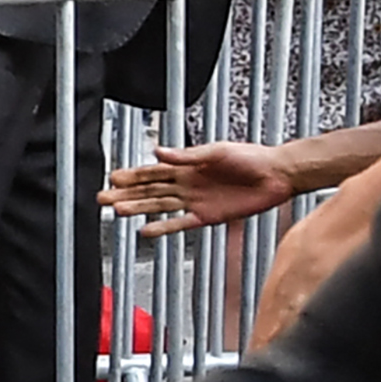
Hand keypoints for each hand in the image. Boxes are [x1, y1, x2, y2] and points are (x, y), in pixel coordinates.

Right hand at [102, 141, 294, 237]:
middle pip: (150, 190)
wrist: (277, 175)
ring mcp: (196, 201)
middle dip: (126, 194)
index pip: (153, 170)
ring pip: (159, 206)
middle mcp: (188, 184)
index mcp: (189, 165)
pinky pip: (180, 223)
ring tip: (117, 212)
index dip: (132, 175)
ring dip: (138, 209)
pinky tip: (146, 230)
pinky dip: (163, 227)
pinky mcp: (208, 216)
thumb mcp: (217, 151)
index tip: (112, 178)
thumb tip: (158, 151)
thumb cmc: (251, 157)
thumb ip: (187, 155)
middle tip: (103, 198)